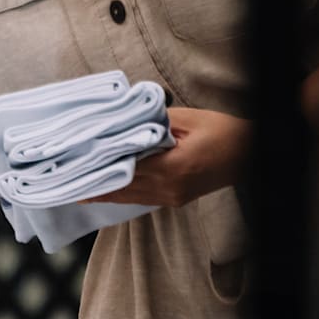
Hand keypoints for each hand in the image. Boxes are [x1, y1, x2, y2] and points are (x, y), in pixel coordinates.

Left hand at [85, 107, 250, 207]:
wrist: (253, 154)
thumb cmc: (224, 132)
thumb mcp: (188, 118)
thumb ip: (152, 121)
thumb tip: (123, 119)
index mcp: (171, 168)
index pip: (124, 171)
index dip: (97, 171)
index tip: (73, 169)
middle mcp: (168, 188)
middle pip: (122, 188)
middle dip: (93, 184)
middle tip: (65, 181)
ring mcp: (172, 197)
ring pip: (129, 197)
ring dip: (103, 192)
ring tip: (75, 188)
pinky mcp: (176, 199)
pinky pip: (141, 198)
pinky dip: (121, 193)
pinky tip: (104, 189)